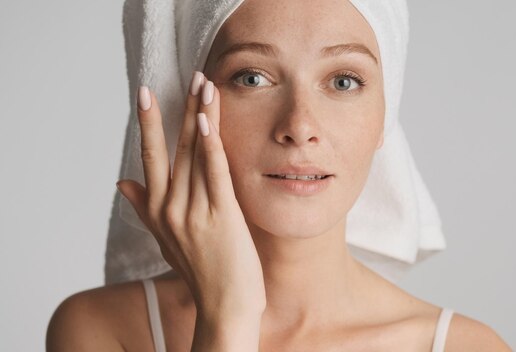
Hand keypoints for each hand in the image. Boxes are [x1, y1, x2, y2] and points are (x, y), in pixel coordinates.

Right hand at [116, 72, 266, 318]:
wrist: (224, 306)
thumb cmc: (201, 271)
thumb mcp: (165, 239)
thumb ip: (144, 209)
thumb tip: (120, 183)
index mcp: (159, 211)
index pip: (151, 157)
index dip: (148, 124)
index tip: (145, 93)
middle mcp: (172, 208)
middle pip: (175, 149)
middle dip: (180, 110)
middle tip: (188, 76)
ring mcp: (195, 212)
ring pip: (195, 155)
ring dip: (200, 117)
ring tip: (205, 85)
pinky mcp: (221, 217)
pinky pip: (214, 174)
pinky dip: (210, 146)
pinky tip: (207, 122)